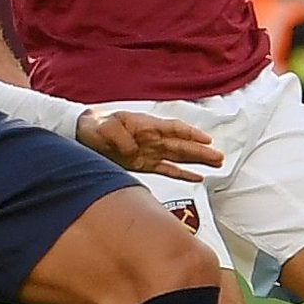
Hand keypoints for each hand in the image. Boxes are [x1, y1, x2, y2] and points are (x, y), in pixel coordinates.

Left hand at [76, 109, 224, 181]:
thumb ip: (119, 136)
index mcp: (147, 126)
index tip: (206, 139)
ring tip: (217, 164)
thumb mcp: (105, 127)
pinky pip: (168, 169)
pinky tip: (197, 177)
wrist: (84, 134)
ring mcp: (151, 152)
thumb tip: (133, 150)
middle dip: (201, 151)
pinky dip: (182, 173)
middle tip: (220, 157)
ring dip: (198, 160)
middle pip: (182, 144)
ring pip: (180, 157)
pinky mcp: (145, 164)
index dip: (191, 134)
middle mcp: (153, 139)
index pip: (174, 129)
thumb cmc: (96, 126)